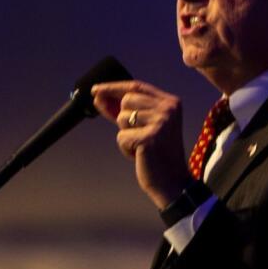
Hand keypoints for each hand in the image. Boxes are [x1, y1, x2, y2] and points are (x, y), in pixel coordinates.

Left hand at [91, 80, 190, 209]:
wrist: (172, 182)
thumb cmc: (156, 155)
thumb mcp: (142, 127)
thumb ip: (123, 110)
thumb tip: (98, 97)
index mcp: (171, 102)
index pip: (136, 86)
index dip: (113, 87)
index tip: (95, 90)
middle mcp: (168, 109)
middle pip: (126, 100)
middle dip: (122, 118)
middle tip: (137, 136)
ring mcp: (160, 122)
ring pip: (122, 118)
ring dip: (125, 135)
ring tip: (141, 147)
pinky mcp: (150, 137)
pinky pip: (121, 137)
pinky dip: (125, 149)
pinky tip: (140, 156)